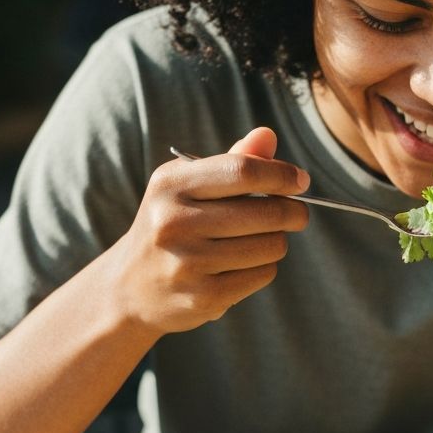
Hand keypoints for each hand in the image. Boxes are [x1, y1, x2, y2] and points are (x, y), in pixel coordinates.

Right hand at [111, 127, 309, 333]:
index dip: (282, 175)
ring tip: (258, 240)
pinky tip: (242, 265)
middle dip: (293, 211)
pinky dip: (264, 268)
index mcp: (171, 185)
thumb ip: (231, 162)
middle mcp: (174, 222)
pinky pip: (263, 275)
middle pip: (268, 211)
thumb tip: (268, 136)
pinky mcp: (203, 296)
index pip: (243, 170)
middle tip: (296, 214)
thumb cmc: (172, 225)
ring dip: (277, 242)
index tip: (301, 181)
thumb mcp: (188, 187)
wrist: (130, 288)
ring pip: (271, 246)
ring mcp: (188, 262)